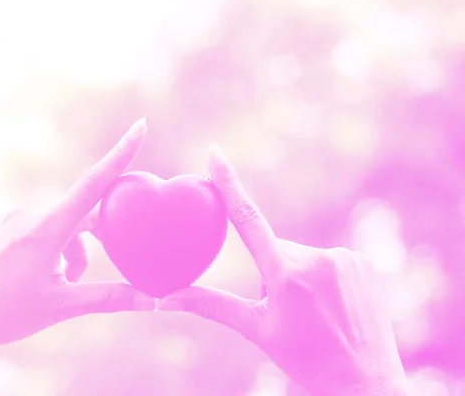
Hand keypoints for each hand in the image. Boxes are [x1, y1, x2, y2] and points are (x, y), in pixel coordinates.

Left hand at [0, 118, 154, 395]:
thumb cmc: (5, 314)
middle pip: (77, 221)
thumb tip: (151, 302)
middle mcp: (27, 214)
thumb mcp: (62, 307)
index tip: (140, 125)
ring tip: (44, 284)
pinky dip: (39, 249)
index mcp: (47, 229)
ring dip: (61, 252)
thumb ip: (108, 299)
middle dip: (82, 250)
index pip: (95, 184)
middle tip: (70, 282)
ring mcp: (6, 218)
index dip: (121, 153)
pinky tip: (19, 276)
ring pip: (53, 228)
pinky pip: (29, 229)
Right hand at [158, 145, 408, 395]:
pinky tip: (334, 306)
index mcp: (285, 275)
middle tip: (289, 311)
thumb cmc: (303, 359)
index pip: (248, 219)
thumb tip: (162, 299)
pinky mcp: (363, 262)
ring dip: (298, 276)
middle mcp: (317, 258)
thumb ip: (209, 305)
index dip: (229, 184)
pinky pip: (327, 260)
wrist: (363, 383)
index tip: (215, 153)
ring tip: (314, 313)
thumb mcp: (255, 330)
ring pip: (301, 256)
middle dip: (273, 272)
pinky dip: (323, 277)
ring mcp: (344, 259)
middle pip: (276, 250)